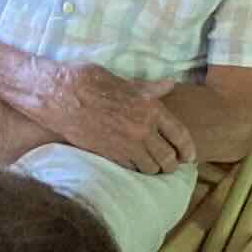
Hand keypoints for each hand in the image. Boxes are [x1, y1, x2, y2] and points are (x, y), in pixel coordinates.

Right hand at [37, 61, 192, 172]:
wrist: (62, 97)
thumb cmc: (92, 82)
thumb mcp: (125, 82)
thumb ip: (149, 89)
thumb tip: (169, 85)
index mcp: (151, 109)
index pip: (180, 136)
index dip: (188, 150)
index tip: (189, 157)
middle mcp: (143, 130)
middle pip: (168, 158)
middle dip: (172, 164)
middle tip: (171, 164)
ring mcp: (127, 145)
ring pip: (151, 168)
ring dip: (153, 168)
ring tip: (152, 166)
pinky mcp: (110, 155)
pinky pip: (132, 169)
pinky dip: (136, 169)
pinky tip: (134, 164)